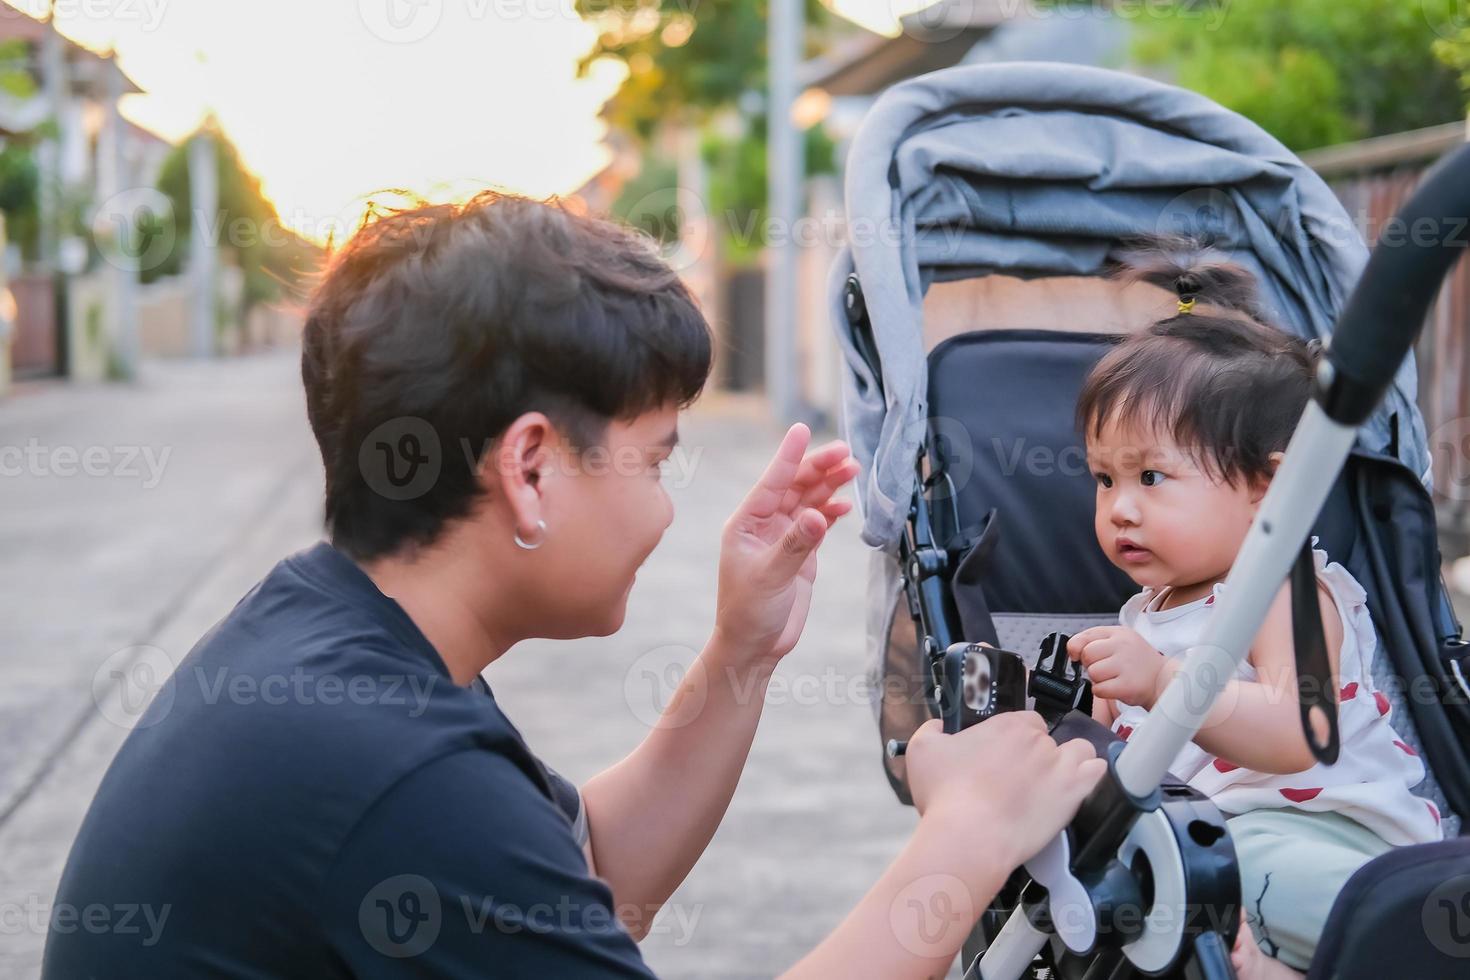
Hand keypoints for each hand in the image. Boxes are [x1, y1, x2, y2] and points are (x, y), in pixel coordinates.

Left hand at [714, 424, 858, 666]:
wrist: (754, 647)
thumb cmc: (748, 612)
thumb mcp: (770, 577)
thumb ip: (795, 545)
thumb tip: (817, 514)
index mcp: (746, 524)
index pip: (771, 482)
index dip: (789, 456)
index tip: (802, 430)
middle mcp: (763, 525)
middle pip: (794, 486)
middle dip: (819, 468)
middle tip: (846, 453)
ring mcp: (783, 537)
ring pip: (808, 501)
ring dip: (829, 486)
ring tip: (853, 470)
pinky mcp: (799, 553)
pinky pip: (817, 523)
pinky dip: (832, 511)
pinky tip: (846, 503)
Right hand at [904, 713, 1105, 876]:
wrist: (970, 838)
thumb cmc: (946, 796)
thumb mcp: (922, 752)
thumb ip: (931, 730)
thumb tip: (939, 724)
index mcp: (1005, 725)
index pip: (1024, 720)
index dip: (1016, 738)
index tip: (1005, 756)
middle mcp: (1036, 739)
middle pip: (1047, 737)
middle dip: (1036, 753)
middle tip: (1020, 778)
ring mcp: (1059, 764)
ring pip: (1079, 750)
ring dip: (1071, 760)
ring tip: (1054, 781)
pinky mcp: (1075, 791)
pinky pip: (1097, 770)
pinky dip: (1091, 775)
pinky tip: (1078, 787)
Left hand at [1068, 626, 1169, 708]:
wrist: (1164, 680)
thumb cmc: (1137, 663)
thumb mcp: (1119, 642)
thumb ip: (1094, 641)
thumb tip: (1072, 650)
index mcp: (1119, 633)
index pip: (1085, 636)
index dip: (1077, 648)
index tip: (1078, 656)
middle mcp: (1123, 645)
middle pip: (1087, 655)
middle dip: (1091, 665)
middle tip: (1107, 669)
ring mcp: (1126, 664)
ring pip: (1093, 673)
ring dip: (1099, 680)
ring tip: (1114, 678)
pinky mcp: (1127, 684)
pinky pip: (1099, 689)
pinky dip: (1104, 691)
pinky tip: (1116, 687)